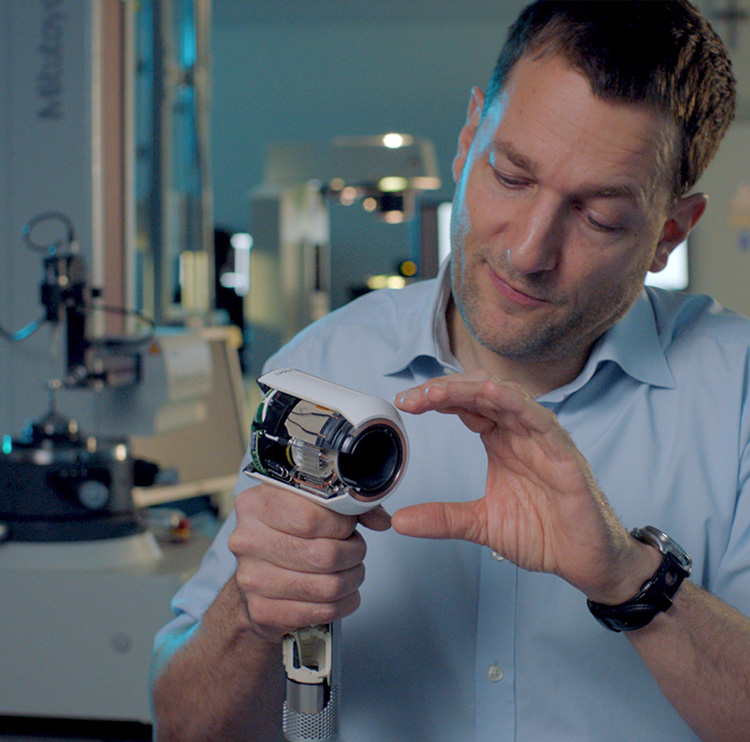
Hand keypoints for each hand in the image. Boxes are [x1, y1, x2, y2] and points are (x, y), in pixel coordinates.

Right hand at [228, 483, 390, 642]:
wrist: (255, 574)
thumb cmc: (286, 534)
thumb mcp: (309, 504)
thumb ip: (347, 503)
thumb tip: (380, 519)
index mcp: (256, 504)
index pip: (310, 516)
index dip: (342, 523)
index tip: (348, 525)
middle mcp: (247, 540)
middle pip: (324, 554)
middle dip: (354, 553)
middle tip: (355, 549)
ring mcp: (252, 578)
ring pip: (328, 586)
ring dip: (352, 579)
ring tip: (351, 570)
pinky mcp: (262, 611)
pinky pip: (322, 611)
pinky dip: (344, 603)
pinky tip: (342, 593)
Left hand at [392, 371, 658, 602]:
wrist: (585, 560)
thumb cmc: (543, 533)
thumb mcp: (480, 524)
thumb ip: (442, 518)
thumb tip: (399, 521)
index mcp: (501, 440)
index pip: (465, 405)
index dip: (436, 399)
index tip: (405, 403)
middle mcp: (520, 433)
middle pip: (481, 393)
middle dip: (445, 390)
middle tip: (413, 397)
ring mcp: (543, 441)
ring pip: (507, 398)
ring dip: (472, 390)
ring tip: (438, 392)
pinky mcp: (564, 456)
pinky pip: (541, 422)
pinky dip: (517, 405)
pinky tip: (493, 394)